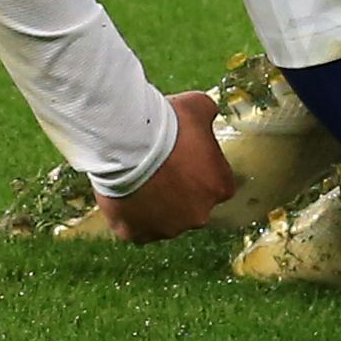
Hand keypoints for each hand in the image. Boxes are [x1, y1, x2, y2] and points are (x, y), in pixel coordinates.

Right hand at [93, 91, 234, 243]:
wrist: (127, 143)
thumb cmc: (167, 124)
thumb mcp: (198, 106)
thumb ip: (208, 114)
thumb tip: (208, 113)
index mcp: (219, 187)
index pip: (216, 181)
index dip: (200, 168)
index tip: (184, 154)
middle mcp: (198, 216)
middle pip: (191, 204)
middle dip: (178, 189)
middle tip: (158, 165)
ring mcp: (165, 229)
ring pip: (162, 218)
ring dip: (154, 203)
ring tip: (136, 176)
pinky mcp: (135, 234)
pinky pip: (134, 226)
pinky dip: (128, 214)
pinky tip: (121, 192)